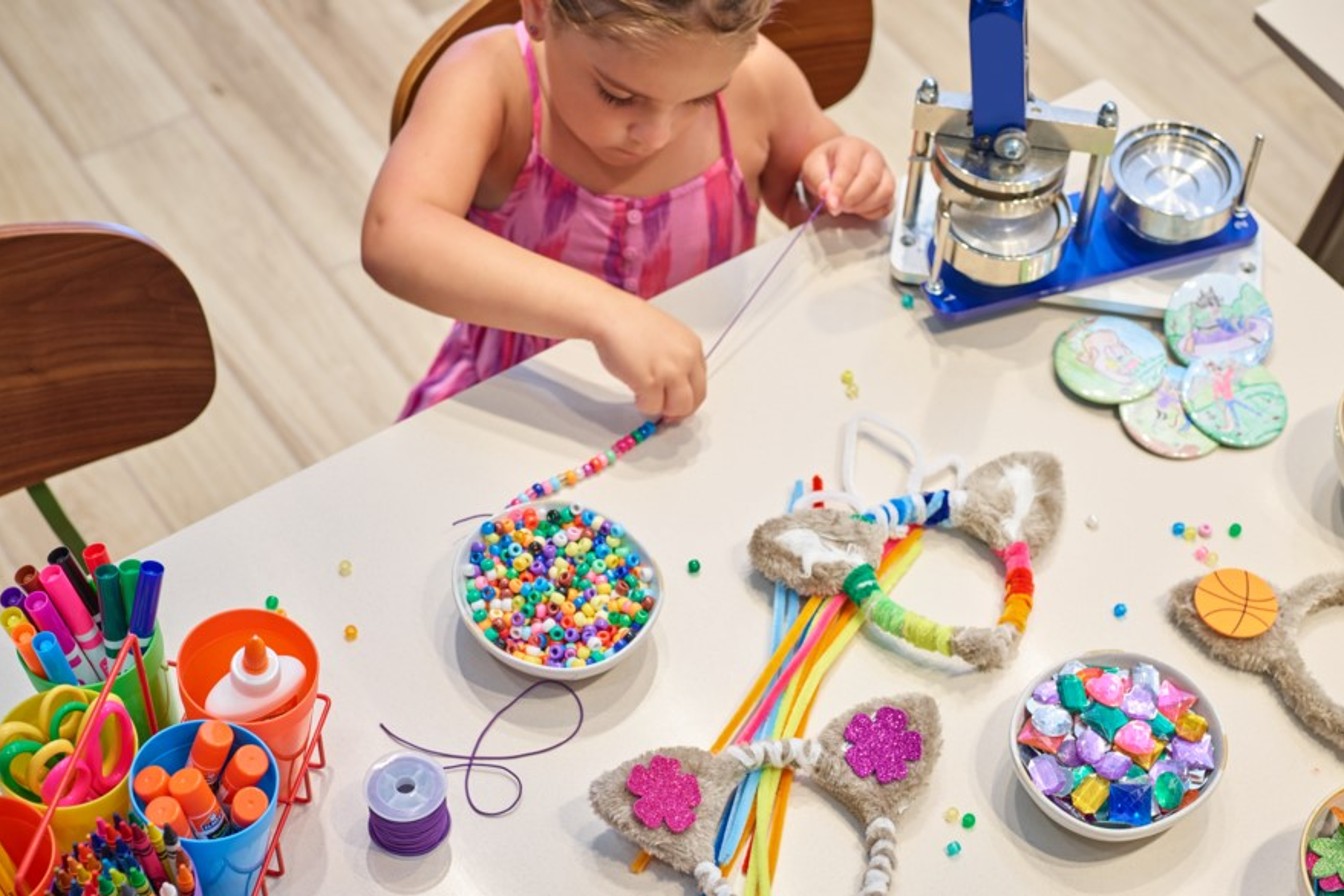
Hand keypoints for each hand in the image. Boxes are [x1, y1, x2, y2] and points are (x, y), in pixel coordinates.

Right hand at [592, 299, 706, 419]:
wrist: (609, 316)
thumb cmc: (630, 323)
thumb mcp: (668, 337)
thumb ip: (676, 360)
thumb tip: (674, 386)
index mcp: (692, 347)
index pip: (701, 385)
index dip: (688, 399)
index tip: (678, 404)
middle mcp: (686, 360)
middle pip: (693, 401)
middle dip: (677, 411)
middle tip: (664, 411)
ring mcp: (670, 372)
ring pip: (676, 409)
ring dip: (661, 408)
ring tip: (647, 398)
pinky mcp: (650, 383)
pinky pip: (652, 407)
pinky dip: (643, 405)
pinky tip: (635, 391)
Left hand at [800, 136, 894, 219]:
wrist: (835, 166)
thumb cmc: (826, 164)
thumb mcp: (813, 166)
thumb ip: (818, 178)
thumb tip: (826, 192)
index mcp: (853, 147)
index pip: (850, 167)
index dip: (840, 188)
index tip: (831, 204)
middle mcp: (873, 158)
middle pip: (871, 179)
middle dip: (852, 198)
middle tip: (837, 207)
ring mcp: (884, 173)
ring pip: (884, 192)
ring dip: (863, 206)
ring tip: (846, 207)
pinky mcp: (888, 190)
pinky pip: (887, 205)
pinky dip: (872, 212)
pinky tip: (858, 210)